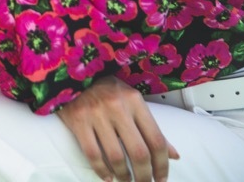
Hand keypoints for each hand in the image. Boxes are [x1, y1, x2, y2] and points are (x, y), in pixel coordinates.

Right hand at [56, 76, 178, 181]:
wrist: (70, 73)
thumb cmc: (104, 88)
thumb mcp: (131, 100)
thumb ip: (150, 127)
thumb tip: (173, 154)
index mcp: (134, 101)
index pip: (156, 139)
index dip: (162, 164)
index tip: (162, 178)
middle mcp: (117, 107)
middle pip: (138, 152)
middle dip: (144, 175)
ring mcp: (95, 114)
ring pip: (115, 156)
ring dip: (123, 175)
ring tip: (126, 180)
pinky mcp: (77, 120)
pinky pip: (92, 153)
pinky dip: (101, 170)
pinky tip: (107, 177)